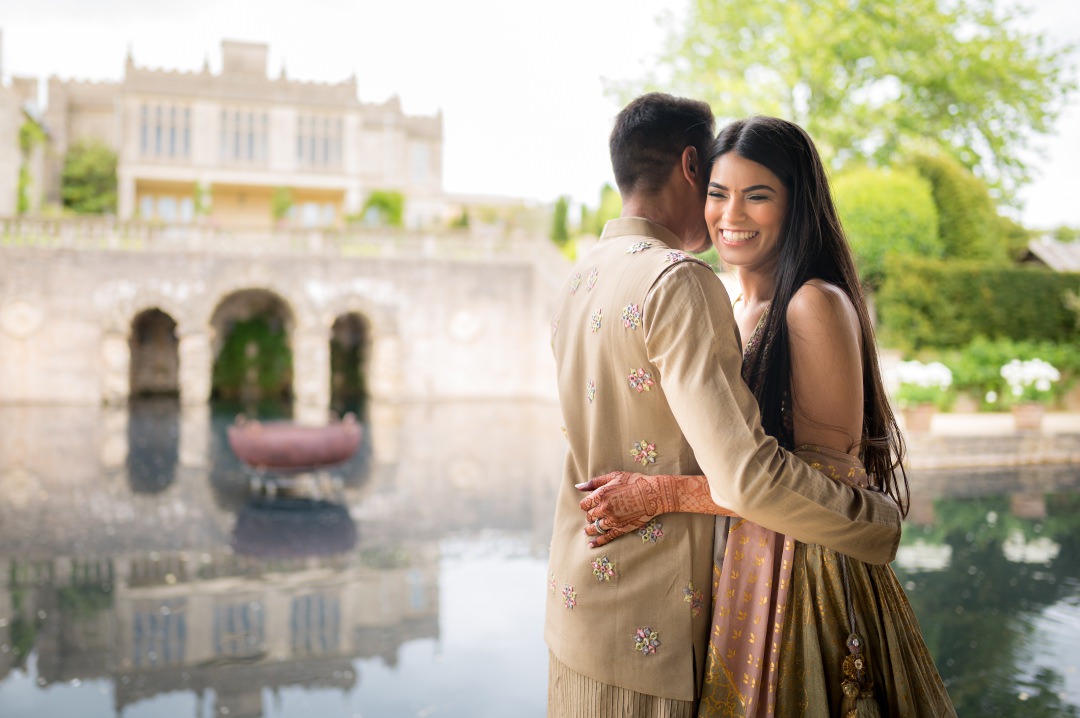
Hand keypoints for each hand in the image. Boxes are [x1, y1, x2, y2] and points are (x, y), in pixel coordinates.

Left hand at [577, 471, 736, 547]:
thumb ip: (594, 482)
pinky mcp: (621, 529)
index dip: (586, 505)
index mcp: (601, 495)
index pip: (584, 505)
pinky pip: (606, 537)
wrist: (653, 493)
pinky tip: (591, 545)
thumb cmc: (634, 481)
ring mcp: (613, 520)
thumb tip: (578, 486)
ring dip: (590, 529)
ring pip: (595, 528)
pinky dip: (597, 542)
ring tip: (588, 530)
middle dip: (590, 515)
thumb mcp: (613, 476)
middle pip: (589, 516)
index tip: (590, 504)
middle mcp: (605, 509)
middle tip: (595, 513)